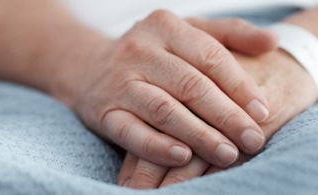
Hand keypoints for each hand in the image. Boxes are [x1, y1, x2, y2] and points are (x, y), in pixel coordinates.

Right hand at [120, 32, 317, 188]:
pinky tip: (182, 157)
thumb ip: (229, 33)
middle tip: (253, 140)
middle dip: (226, 116)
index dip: (240, 86)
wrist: (91, 68)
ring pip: (164, 110)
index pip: (210, 57)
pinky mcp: (105, 112)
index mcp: (164, 27)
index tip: (262, 112)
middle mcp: (139, 51)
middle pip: (191, 85)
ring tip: (228, 154)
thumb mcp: (186, 32)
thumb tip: (272, 42)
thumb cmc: (149, 53)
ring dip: (199, 134)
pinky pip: (132, 131)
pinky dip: (156, 146)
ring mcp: (120, 82)